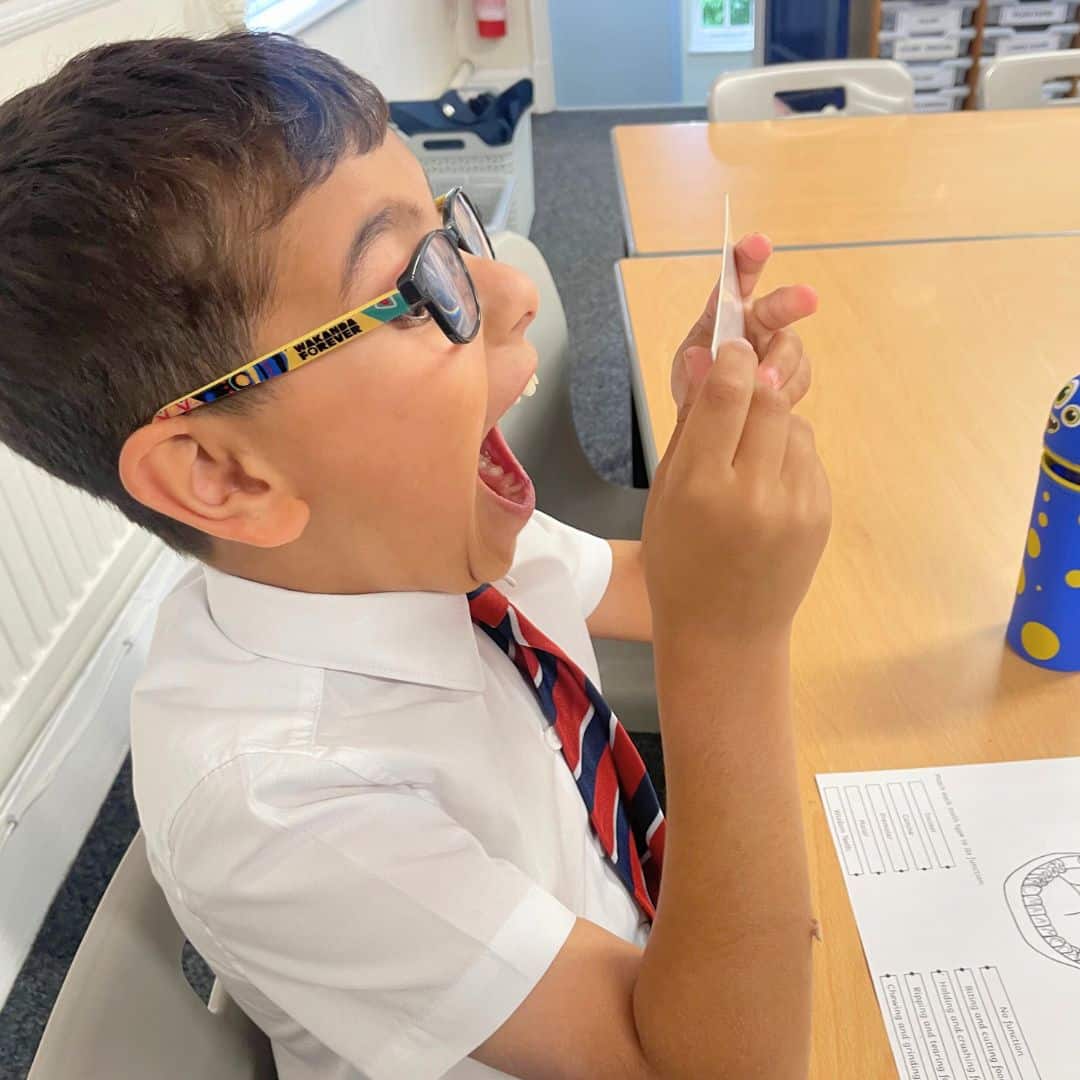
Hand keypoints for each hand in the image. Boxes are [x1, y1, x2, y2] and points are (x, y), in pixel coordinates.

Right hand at [643, 337, 831, 642]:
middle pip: (769, 397)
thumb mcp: (665, 494)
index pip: (730, 392)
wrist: (726, 632)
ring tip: (746, 456)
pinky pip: (806, 455)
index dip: (732, 359)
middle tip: (741, 387)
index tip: (730, 349)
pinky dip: (786, 453)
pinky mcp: (821, 512)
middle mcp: (754, 492)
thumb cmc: (680, 561)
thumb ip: (688, 426)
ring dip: (770, 421)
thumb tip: (705, 355)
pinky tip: (765, 486)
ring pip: (792, 423)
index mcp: (702, 486)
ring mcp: (795, 504)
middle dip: (755, 382)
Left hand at [669, 233, 817, 412]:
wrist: (714, 413)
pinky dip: (786, 389)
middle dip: (791, 300)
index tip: (758, 242)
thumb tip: (700, 356)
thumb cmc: (702, 377)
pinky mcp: (791, 375)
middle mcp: (760, 322)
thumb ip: (694, 363)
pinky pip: (798, 377)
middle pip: (778, 306)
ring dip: (781, 364)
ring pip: (791, 347)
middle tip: (807, 297)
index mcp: (730, 309)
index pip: (739, 276)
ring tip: (763, 382)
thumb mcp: (686, 368)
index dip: (749, 257)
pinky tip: (771, 397)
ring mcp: (778, 348)